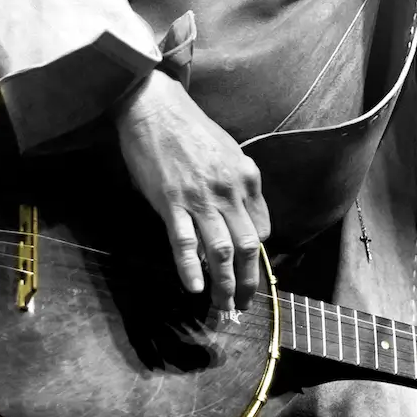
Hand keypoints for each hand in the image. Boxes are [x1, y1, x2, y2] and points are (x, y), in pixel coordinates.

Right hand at [114, 70, 270, 311]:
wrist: (155, 108)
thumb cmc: (191, 129)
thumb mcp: (228, 152)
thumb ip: (238, 185)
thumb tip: (239, 218)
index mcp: (247, 178)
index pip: (261, 228)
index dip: (256, 256)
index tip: (248, 272)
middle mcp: (229, 191)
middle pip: (247, 246)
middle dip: (247, 281)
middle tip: (242, 304)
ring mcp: (200, 198)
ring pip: (220, 250)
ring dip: (223, 284)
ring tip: (222, 307)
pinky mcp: (171, 202)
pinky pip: (184, 242)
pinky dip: (190, 268)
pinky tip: (194, 288)